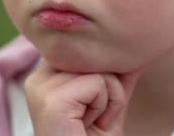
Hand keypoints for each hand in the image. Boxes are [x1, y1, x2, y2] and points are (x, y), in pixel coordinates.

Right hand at [24, 60, 142, 135]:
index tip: (94, 106)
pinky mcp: (52, 100)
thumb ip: (117, 74)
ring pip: (98, 68)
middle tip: (94, 116)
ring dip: (108, 98)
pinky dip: (106, 105)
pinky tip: (89, 123)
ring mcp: (41, 88)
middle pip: (92, 55)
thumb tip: (136, 49)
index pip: (86, 50)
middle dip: (107, 85)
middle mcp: (37, 78)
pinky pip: (97, 83)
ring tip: (91, 120)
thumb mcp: (110, 101)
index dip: (103, 75)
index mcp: (45, 75)